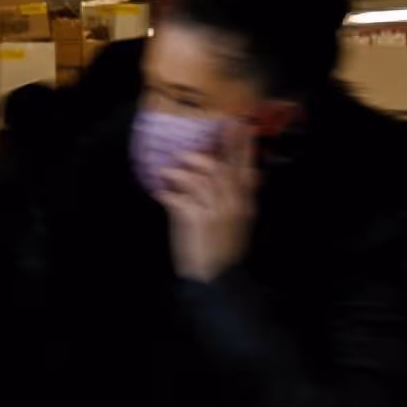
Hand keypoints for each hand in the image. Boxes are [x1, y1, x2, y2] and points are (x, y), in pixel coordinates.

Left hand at [159, 121, 254, 283]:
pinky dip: (168, 194)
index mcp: (245, 204)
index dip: (242, 146)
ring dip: (181, 172)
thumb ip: (235, 200)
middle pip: (221, 168)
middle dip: (203, 155)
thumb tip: (231, 178)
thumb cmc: (225, 252)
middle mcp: (233, 204)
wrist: (219, 281)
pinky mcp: (196, 221)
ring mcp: (216, 212)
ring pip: (200, 179)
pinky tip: (160, 194)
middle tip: (187, 150)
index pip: (246, 169)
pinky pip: (179, 199)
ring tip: (168, 172)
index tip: (240, 125)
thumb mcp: (238, 225)